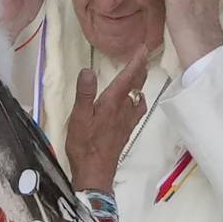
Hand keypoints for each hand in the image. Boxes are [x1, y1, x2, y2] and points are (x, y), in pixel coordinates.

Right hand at [65, 47, 148, 192]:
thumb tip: (88, 70)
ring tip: (139, 77)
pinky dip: (137, 100)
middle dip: (140, 70)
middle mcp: (124, 110)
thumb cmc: (85, 145)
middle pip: (136, 86)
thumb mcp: (79, 118)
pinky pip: (136, 110)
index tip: (143, 48)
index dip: (136, 62)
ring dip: (140, 85)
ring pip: (138, 98)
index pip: (127, 78)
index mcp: (112, 103)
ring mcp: (126, 122)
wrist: (95, 173)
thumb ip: (85, 93)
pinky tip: (133, 104)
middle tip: (143, 56)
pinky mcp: (125, 132)